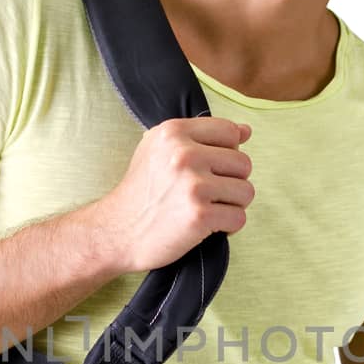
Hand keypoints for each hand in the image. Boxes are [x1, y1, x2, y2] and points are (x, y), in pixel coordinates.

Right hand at [95, 116, 252, 273]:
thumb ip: (201, 137)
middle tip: (207, 195)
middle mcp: (184, 154)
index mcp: (174, 132)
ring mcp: (193, 185)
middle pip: (243, 163)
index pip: (230, 132)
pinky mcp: (200, 215)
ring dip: (232, 205)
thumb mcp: (159, 150)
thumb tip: (246, 131)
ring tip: (207, 209)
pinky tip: (206, 226)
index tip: (209, 170)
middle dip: (231, 182)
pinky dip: (228, 227)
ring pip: (246, 191)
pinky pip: (239, 218)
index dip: (227, 153)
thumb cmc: (141, 191)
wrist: (116, 232)